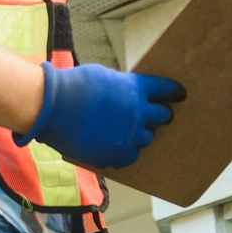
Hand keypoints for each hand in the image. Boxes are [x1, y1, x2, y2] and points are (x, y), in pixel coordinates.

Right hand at [16, 62, 185, 168]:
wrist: (52, 108)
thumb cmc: (74, 87)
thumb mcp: (104, 77)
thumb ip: (123, 87)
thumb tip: (130, 94)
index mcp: (136, 90)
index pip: (166, 90)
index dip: (174, 92)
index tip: (179, 94)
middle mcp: (138, 114)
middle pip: (163, 117)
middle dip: (160, 114)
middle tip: (156, 115)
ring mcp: (128, 137)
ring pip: (147, 138)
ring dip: (141, 133)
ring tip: (129, 130)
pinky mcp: (115, 154)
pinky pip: (131, 156)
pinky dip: (126, 150)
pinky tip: (117, 144)